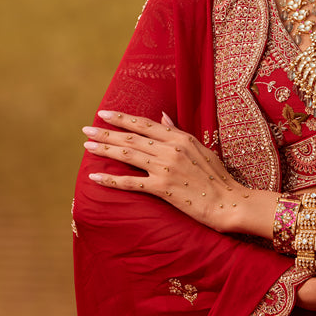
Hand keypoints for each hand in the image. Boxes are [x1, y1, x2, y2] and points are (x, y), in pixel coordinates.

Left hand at [83, 109, 250, 231]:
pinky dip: (111, 179)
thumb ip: (180, 133)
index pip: (145, 124)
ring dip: (105, 149)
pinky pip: (131, 182)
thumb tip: (163, 117)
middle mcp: (171, 149)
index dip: (122, 118)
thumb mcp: (201, 149)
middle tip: (86, 129)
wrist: (229, 202)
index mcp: (181, 138)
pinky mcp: (163, 187)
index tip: (104, 113)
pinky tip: (95, 177)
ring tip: (87, 146)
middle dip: (106, 132)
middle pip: (132, 137)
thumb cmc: (218, 178)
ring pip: (128, 155)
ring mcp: (166, 168)